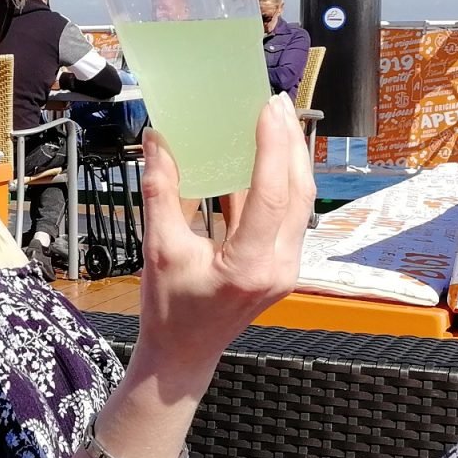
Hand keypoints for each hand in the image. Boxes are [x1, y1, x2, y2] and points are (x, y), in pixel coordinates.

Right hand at [135, 94, 313, 377]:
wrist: (184, 355)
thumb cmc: (169, 311)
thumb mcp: (159, 249)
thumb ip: (161, 191)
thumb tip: (158, 140)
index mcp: (249, 266)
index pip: (270, 195)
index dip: (272, 147)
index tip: (267, 109)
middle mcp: (278, 266)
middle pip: (298, 192)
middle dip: (290, 143)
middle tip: (276, 102)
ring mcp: (286, 267)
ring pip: (299, 202)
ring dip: (290, 159)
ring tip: (277, 120)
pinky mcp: (282, 265)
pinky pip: (288, 214)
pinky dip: (279, 182)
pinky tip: (266, 155)